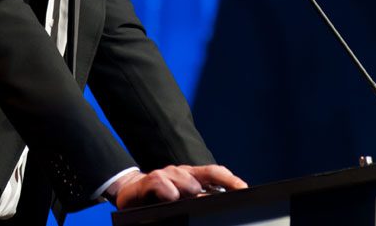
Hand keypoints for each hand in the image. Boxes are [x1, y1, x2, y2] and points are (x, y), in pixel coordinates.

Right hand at [108, 164, 247, 208]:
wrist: (130, 195)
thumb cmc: (159, 201)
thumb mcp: (181, 202)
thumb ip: (199, 201)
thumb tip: (218, 202)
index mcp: (192, 178)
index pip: (216, 175)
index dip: (231, 180)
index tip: (245, 189)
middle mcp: (182, 173)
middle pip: (207, 172)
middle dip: (224, 180)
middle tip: (235, 190)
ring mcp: (166, 175)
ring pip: (184, 177)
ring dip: (191, 187)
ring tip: (194, 195)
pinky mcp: (148, 181)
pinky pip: (160, 182)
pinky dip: (167, 190)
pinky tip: (171, 197)